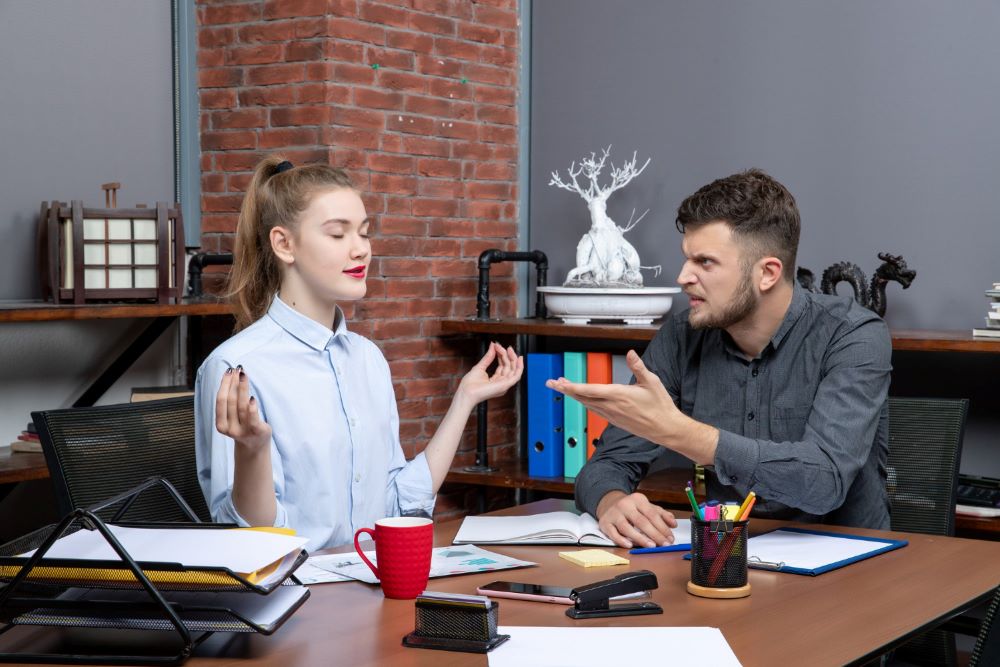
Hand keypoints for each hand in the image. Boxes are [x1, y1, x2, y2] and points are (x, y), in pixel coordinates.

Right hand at [215, 366, 271, 451]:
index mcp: (221, 425)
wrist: (256, 446)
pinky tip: (251, 397)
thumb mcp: (234, 417)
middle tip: (237, 369)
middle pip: (230, 401)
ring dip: (242, 388)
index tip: (228, 371)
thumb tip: (232, 376)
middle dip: (233, 383)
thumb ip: (232, 401)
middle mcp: (230, 428)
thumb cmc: (244, 426)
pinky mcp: (256, 431)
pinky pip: (252, 418)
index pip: (221, 401)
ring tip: (243, 375)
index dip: (224, 385)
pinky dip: (251, 408)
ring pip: (241, 405)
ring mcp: (243, 430)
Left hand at [456, 342, 523, 407]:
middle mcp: (501, 383)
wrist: (466, 392)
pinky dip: (520, 366)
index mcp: (495, 381)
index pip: (503, 366)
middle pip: (509, 367)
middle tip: (500, 346)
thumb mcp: (480, 366)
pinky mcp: (505, 385)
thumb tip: (493, 345)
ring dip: (512, 358)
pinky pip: (517, 375)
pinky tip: (519, 358)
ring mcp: (504, 385)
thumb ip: (488, 356)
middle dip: (506, 355)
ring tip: (508, 349)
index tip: (497, 346)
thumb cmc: (470, 384)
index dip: (502, 355)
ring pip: (513, 369)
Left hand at [546, 349, 678, 445]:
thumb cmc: (660, 405)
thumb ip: (638, 367)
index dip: (572, 387)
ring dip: (574, 395)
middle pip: (583, 397)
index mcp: (618, 395)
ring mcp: (612, 415)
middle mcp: (611, 406)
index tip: (559, 383)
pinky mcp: (614, 420)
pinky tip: (582, 398)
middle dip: (566, 390)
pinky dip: (584, 402)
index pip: (589, 390)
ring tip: (563, 387)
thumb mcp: (652, 382)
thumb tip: (631, 353)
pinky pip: (594, 410)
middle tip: (552, 383)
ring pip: (587, 404)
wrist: (665, 428)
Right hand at [596, 491, 676, 548]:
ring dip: (640, 538)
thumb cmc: (631, 508)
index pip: (652, 514)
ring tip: (651, 546)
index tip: (670, 538)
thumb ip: (661, 514)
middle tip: (664, 544)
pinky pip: (612, 533)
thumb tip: (673, 524)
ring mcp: (614, 514)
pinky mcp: (605, 523)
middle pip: (641, 521)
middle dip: (654, 534)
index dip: (662, 527)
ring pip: (626, 528)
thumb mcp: (646, 506)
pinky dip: (621, 540)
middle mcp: (625, 505)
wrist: (608, 502)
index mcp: (638, 499)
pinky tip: (629, 545)